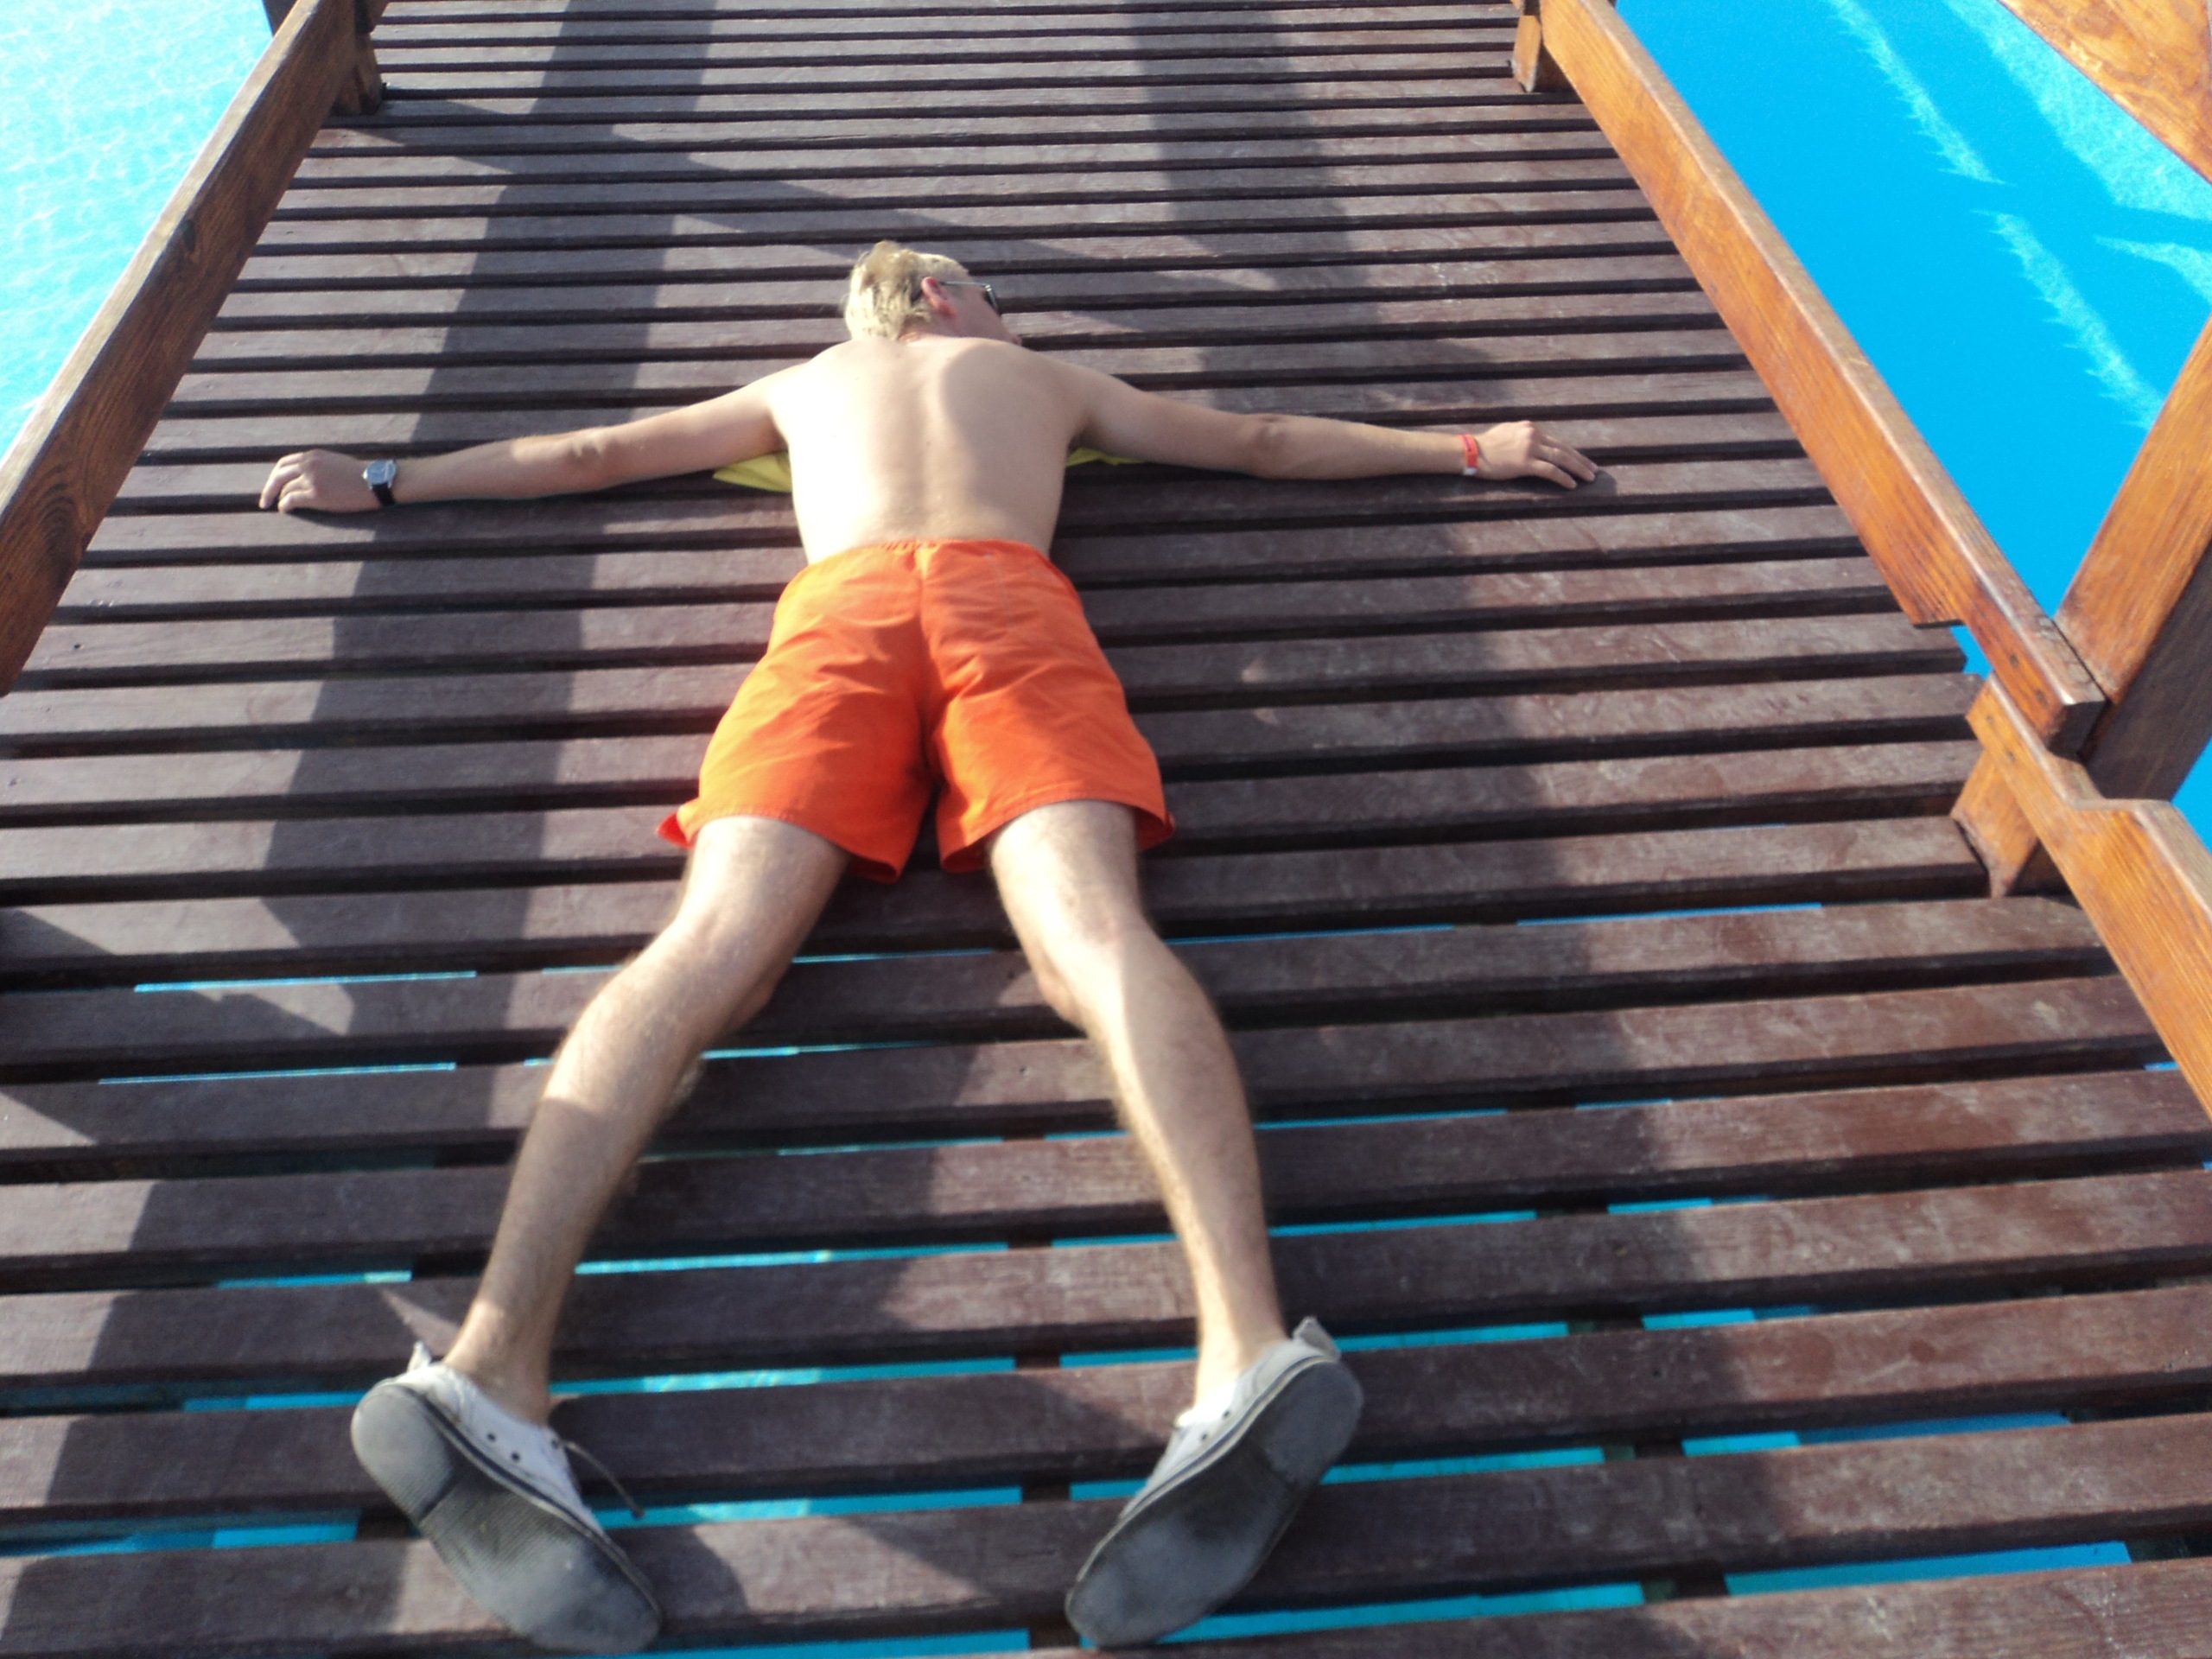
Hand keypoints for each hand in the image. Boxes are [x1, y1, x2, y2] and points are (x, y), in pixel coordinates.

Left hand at [260, 450, 381, 512]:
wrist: (376, 482)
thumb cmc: (360, 475)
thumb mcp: (334, 462)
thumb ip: (317, 465)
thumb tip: (304, 477)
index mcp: (312, 456)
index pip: (283, 464)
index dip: (275, 476)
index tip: (272, 485)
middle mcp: (308, 465)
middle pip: (278, 476)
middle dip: (269, 489)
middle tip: (264, 501)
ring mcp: (311, 479)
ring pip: (284, 489)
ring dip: (279, 499)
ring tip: (279, 507)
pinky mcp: (316, 495)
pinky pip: (291, 500)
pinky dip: (284, 506)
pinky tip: (285, 510)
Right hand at [1472, 421, 1598, 488]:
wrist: (1471, 452)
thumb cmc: (1485, 445)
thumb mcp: (1507, 432)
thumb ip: (1522, 436)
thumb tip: (1532, 442)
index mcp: (1531, 427)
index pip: (1556, 441)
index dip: (1572, 452)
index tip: (1582, 460)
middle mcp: (1533, 434)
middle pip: (1564, 449)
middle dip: (1582, 461)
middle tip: (1595, 470)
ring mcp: (1530, 448)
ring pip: (1561, 459)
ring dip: (1578, 469)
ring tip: (1590, 479)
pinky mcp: (1525, 462)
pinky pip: (1550, 470)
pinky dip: (1563, 478)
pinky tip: (1572, 485)